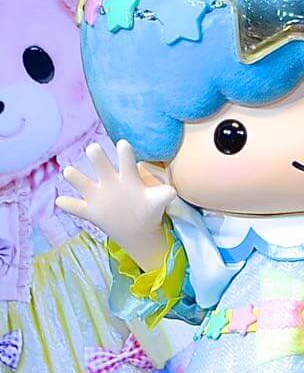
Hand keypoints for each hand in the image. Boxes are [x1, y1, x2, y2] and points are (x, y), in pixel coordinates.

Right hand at [56, 140, 175, 272]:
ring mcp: (99, 196)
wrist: (138, 229)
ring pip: (83, 183)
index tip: (123, 144)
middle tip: (93, 149)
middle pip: (101, 165)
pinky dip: (69, 205)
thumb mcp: (157, 202)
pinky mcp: (91, 211)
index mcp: (128, 178)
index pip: (126, 162)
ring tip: (70, 172)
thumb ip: (163, 195)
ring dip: (75, 177)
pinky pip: (77, 207)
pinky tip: (60, 201)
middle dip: (97, 157)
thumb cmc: (148, 208)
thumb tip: (173, 190)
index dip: (124, 153)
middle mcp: (110, 182)